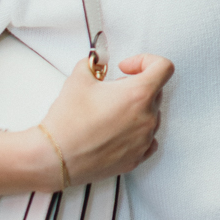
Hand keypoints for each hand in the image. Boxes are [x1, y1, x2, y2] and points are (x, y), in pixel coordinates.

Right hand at [0, 51, 173, 200]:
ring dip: (136, 109)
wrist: (56, 157)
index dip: (145, 61)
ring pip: (152, 116)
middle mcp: (148, 118)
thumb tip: (95, 63)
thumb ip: (92, 64)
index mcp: (139, 94)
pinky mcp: (136, 158)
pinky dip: (137, 131)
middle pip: (156, 91)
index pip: (164, 67)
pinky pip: (148, 140)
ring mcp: (144, 141)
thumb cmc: (68, 121)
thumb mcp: (78, 78)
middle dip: (136, 85)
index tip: (126, 68)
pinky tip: (119, 130)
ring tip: (110, 112)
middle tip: (112, 90)